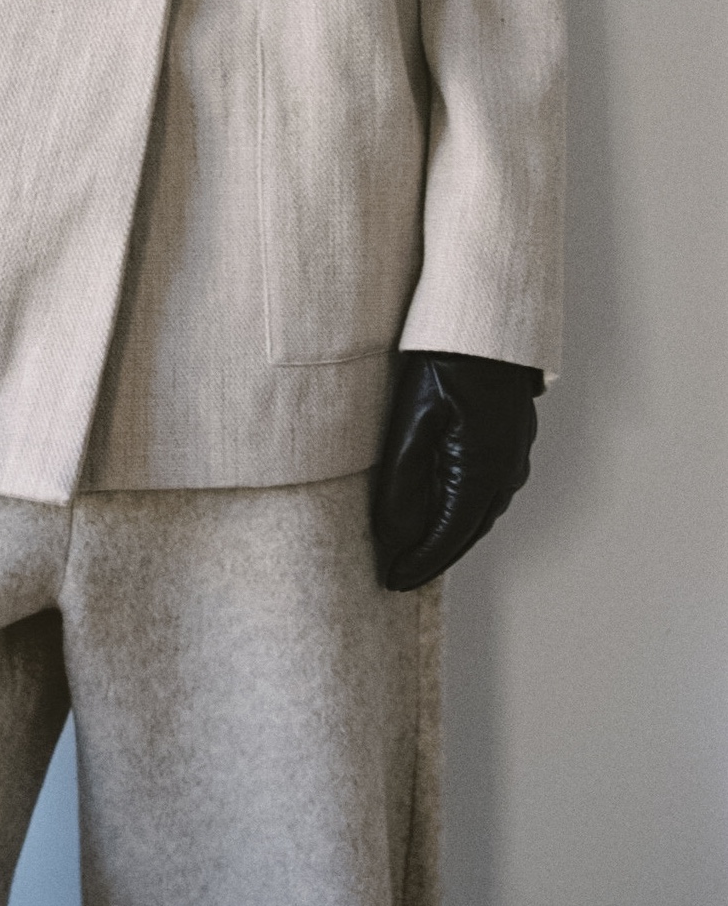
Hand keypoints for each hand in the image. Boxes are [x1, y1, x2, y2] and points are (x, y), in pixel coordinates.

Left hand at [372, 351, 541, 590]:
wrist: (486, 324)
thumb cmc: (447, 362)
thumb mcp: (411, 420)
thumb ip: (401, 481)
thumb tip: (392, 533)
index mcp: (481, 469)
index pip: (449, 535)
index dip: (421, 562)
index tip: (394, 581)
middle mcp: (505, 471)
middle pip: (468, 531)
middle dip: (434, 557)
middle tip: (400, 575)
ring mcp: (512, 457)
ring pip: (479, 513)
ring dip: (450, 535)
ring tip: (414, 551)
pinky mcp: (509, 443)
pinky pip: (487, 492)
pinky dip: (462, 512)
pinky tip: (441, 511)